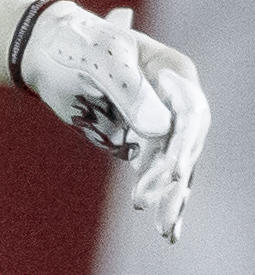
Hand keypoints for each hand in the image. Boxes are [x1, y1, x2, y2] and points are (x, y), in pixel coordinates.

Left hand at [9, 0, 208, 238]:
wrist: (45, 49)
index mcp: (174, 73)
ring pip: (172, 164)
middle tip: (153, 203)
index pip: (190, 114)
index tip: (175, 173)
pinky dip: (159, 196)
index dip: (184, 144)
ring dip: (168, 195)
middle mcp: (174, 100)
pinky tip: (167, 228)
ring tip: (164, 229)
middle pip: (185, 145)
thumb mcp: (102, 63)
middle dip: (171, 177)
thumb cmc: (76, 46)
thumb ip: (132, 94)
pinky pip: (156, 171)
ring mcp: (159, 121)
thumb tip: (160, 131)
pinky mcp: (141, 140)